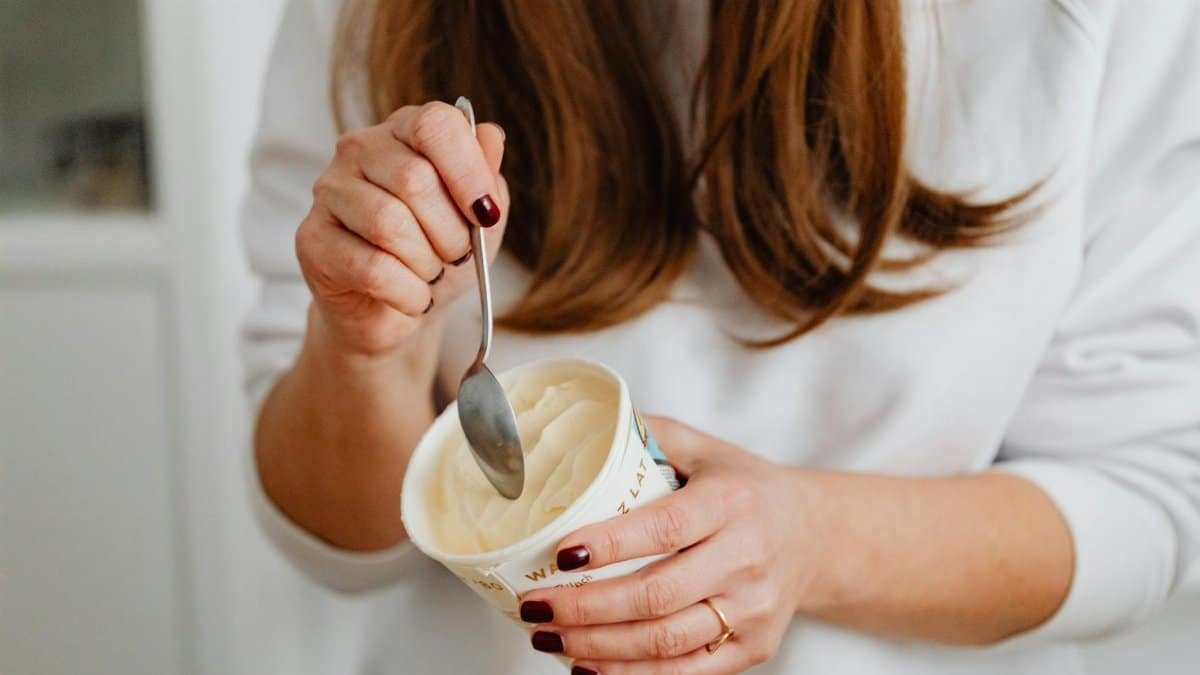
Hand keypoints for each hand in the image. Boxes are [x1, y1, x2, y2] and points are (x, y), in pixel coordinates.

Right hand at [295, 100, 507, 356]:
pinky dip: (407, 293)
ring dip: (427, 264)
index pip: (435, 124)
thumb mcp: (480, 217)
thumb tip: (491, 136)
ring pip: (389, 224)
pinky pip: (371, 268)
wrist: (401, 307)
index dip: (468, 173)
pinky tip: (412, 296)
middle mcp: (360, 149)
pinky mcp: (311, 239)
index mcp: (405, 130)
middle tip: (457, 256)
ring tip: (431, 274)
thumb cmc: (441, 252)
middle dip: (451, 233)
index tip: (485, 215)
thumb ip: (487, 175)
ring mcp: (329, 191)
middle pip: (415, 180)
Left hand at [518, 416, 815, 673]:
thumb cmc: (744, 488)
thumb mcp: (703, 448)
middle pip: (657, 596)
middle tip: (536, 606)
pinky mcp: (755, 647)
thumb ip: (646, 434)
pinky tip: (589, 667)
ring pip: (667, 642)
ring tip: (548, 637)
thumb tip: (580, 424)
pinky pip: (687, 673)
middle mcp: (747, 558)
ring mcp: (753, 609)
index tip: (560, 554)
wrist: (813, 535)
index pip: (664, 528)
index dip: (609, 545)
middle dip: (586, 608)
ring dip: (599, 647)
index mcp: (731, 501)